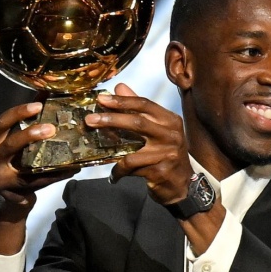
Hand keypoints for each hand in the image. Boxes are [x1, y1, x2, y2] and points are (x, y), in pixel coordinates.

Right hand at [0, 101, 77, 235]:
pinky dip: (56, 176)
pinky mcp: (12, 195)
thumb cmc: (15, 163)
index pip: (1, 123)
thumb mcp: (16, 142)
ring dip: (48, 159)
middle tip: (52, 128)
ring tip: (68, 151)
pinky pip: (38, 183)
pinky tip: (72, 169)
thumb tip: (47, 92)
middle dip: (31, 135)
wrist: (9, 200)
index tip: (38, 106)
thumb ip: (28, 119)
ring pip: (25, 168)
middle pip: (9, 144)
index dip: (18, 113)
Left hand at [85, 83, 193, 205]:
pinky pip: (132, 168)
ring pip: (132, 148)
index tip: (102, 99)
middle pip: (138, 122)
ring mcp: (167, 153)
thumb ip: (138, 109)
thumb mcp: (157, 129)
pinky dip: (119, 171)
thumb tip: (119, 88)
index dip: (122, 100)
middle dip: (111, 119)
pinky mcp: (160, 170)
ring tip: (98, 151)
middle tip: (90, 120)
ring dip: (112, 150)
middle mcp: (171, 135)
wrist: (180, 184)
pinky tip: (114, 176)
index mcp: (170, 120)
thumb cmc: (165, 153)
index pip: (145, 104)